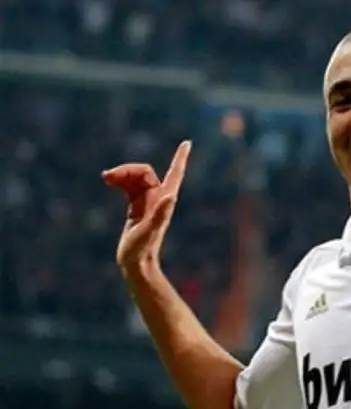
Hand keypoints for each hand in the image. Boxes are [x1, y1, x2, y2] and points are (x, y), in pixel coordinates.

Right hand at [103, 141, 190, 268]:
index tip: (187, 143)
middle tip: (108, 176)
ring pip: (135, 178)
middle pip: (145, 173)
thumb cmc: (142, 250)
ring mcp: (147, 202)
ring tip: (105, 177)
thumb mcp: (149, 231)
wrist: (136, 264)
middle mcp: (157, 199)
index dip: (180, 159)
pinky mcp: (136, 207)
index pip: (174, 174)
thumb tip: (171, 196)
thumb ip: (160, 214)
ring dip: (121, 174)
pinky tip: (108, 181)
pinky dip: (120, 181)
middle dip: (128, 169)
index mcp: (163, 201)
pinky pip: (129, 186)